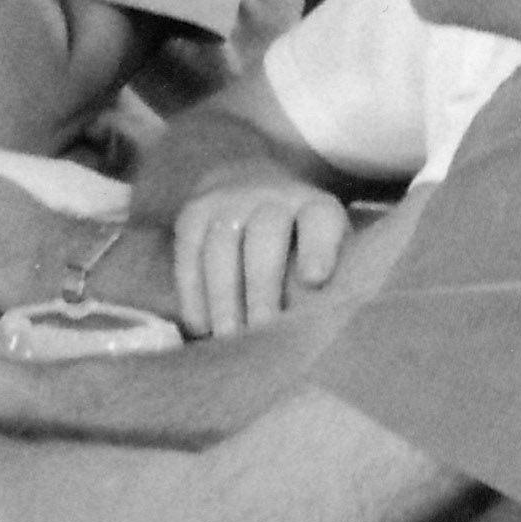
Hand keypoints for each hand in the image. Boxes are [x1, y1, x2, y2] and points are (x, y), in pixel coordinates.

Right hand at [170, 176, 350, 338]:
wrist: (252, 184)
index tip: (315, 280)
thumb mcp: (330, 249)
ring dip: (223, 296)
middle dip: (261, 286)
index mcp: (315, 207)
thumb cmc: (301, 241)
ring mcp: (227, 201)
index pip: (319, 221)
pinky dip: (192, 292)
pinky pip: (188, 253)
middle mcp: (272, 197)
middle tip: (261, 330)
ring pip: (220, 247)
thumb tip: (321, 328)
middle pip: (264, 237)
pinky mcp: (193, 213)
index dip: (318, 248)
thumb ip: (332, 280)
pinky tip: (200, 325)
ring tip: (227, 336)